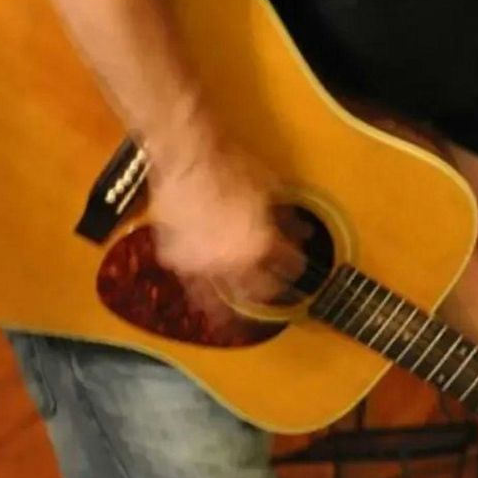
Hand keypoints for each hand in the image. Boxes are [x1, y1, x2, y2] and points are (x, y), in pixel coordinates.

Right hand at [147, 138, 305, 312]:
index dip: (296, 265)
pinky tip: (203, 290)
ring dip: (231, 305)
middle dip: (269, 289)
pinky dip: (200, 283)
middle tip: (274, 290)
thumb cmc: (230, 166)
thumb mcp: (270, 189)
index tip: (298, 264)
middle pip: (259, 288)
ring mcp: (203, 264)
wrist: (188, 157)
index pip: (288, 265)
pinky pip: (191, 280)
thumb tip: (301, 230)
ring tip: (236, 320)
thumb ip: (286, 218)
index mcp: (262, 246)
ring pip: (221, 296)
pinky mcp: (176, 258)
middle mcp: (234, 262)